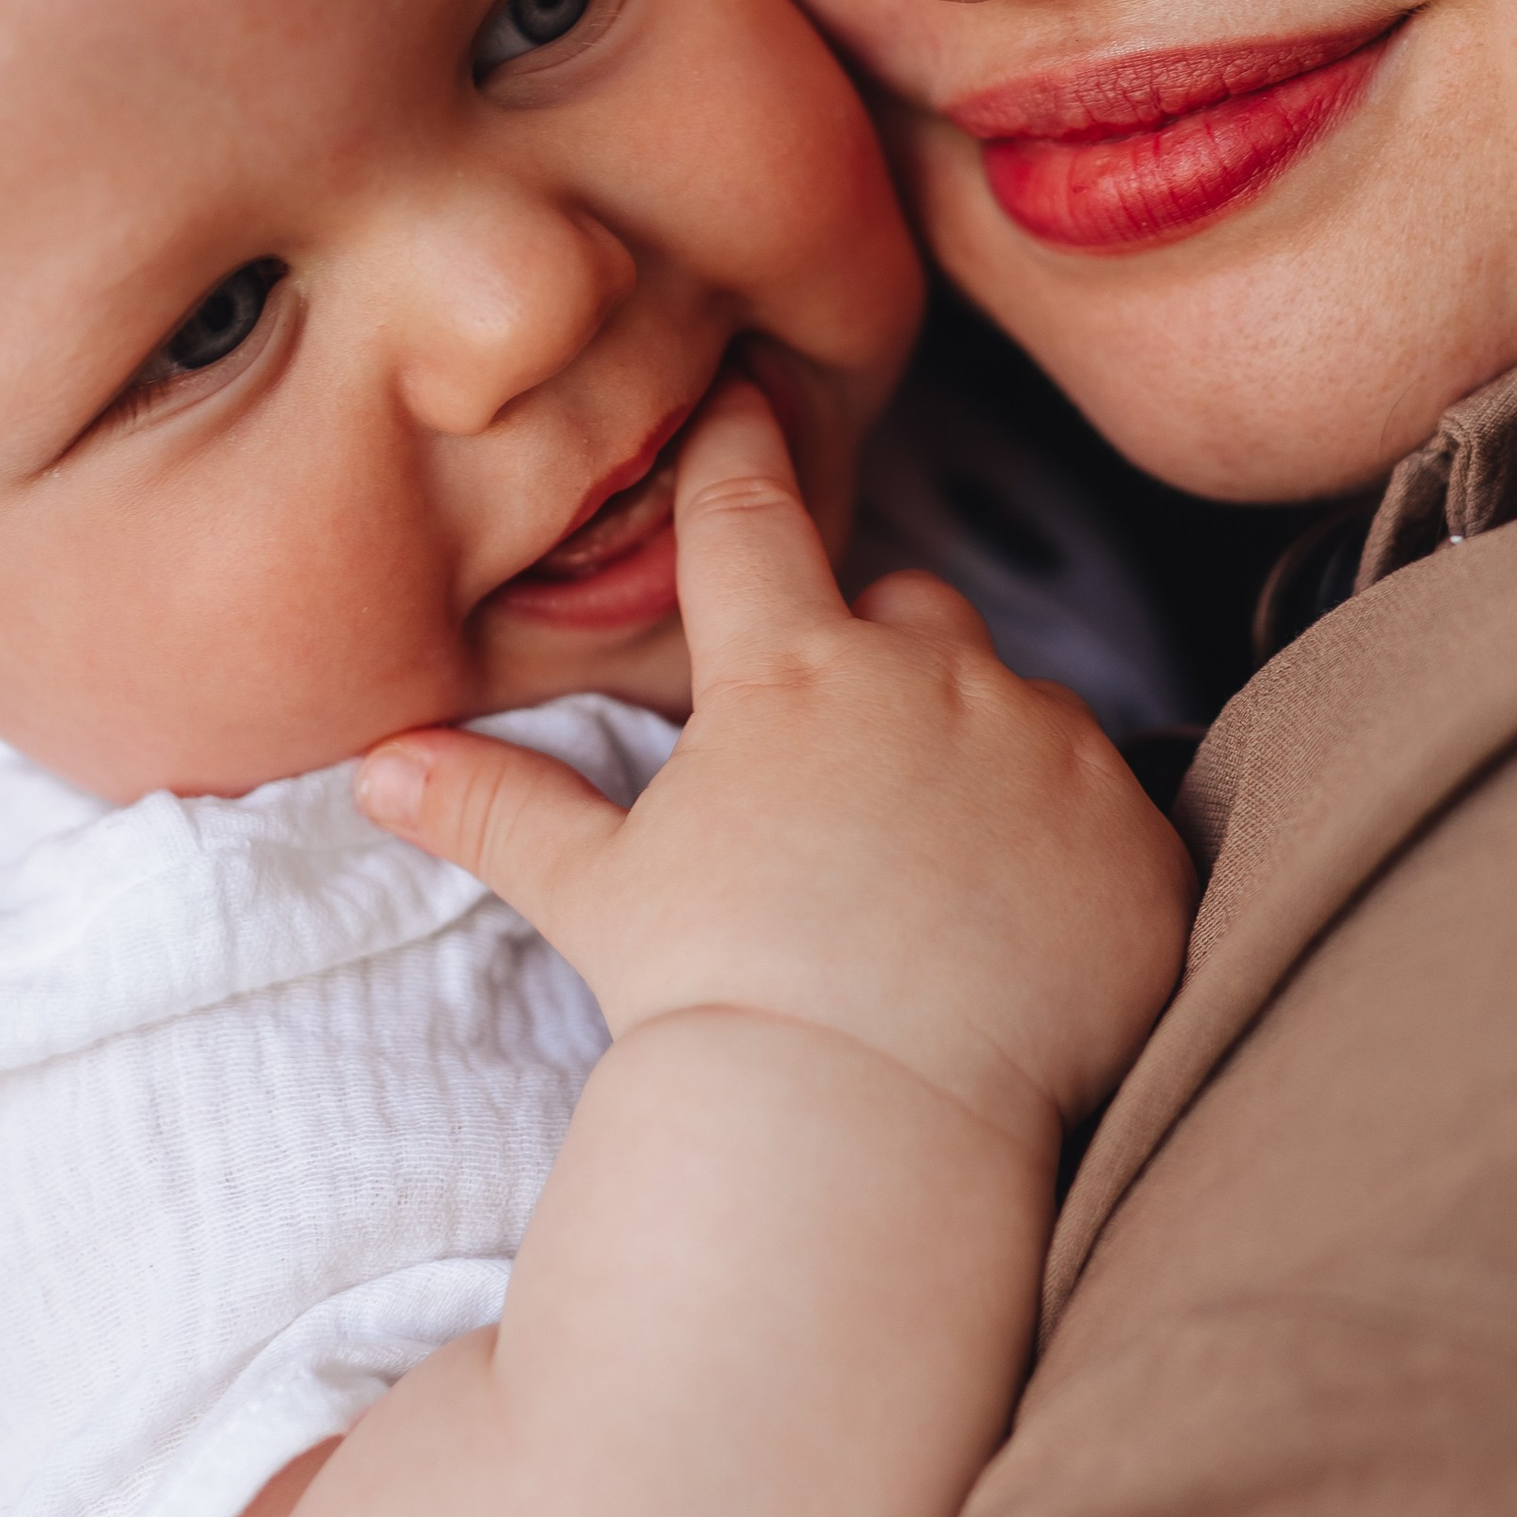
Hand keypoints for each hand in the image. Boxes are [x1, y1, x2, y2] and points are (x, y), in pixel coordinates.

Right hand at [355, 369, 1190, 1148]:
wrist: (870, 1123)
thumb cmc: (717, 1003)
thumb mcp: (597, 897)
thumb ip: (502, 809)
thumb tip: (379, 761)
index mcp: (791, 670)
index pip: (751, 520)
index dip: (744, 450)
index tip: (752, 392)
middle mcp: (934, 679)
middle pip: (912, 611)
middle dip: (883, 664)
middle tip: (845, 783)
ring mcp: (1051, 750)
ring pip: (1020, 709)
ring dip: (985, 761)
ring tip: (938, 887)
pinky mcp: (1138, 837)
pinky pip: (1114, 812)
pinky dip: (1074, 856)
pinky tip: (1025, 940)